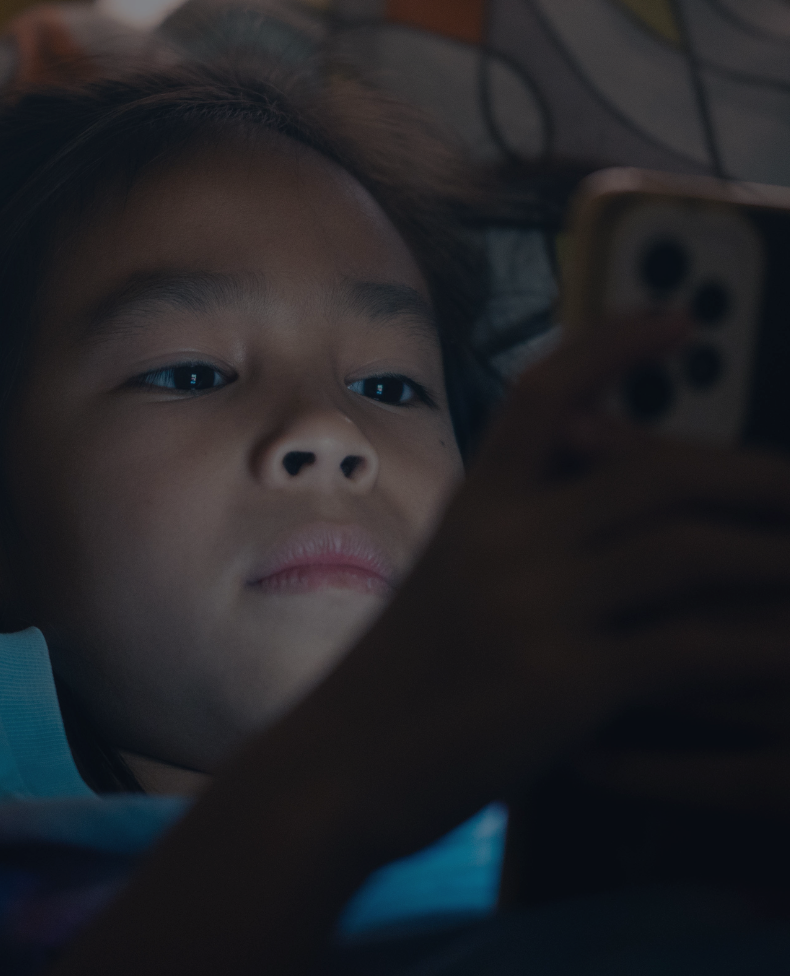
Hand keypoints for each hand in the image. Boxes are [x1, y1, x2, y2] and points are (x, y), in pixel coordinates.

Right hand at [304, 314, 789, 852]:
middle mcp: (504, 537)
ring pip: (686, 549)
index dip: (612, 346)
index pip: (542, 396)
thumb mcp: (446, 585)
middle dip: (751, 474)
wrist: (337, 763)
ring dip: (774, 555)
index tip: (678, 320)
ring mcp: (532, 604)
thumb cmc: (395, 680)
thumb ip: (511, 542)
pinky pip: (690, 649)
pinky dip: (760, 649)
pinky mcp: (561, 680)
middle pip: (650, 472)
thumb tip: (591, 518)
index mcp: (473, 506)